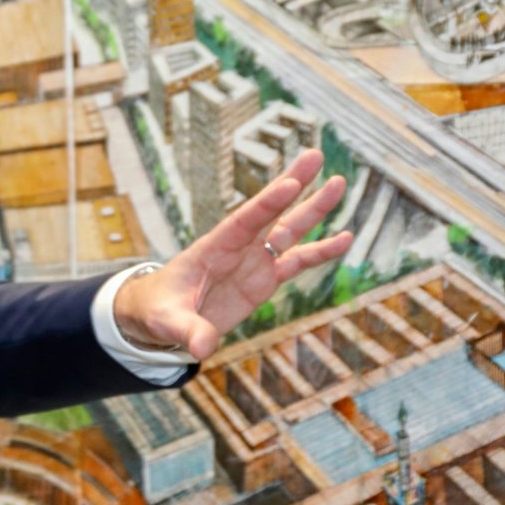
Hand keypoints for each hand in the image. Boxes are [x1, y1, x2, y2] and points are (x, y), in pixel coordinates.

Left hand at [113, 148, 353, 359]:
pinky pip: (297, 262)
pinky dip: (321, 251)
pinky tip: (346, 237)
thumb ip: (188, 331)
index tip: (291, 182)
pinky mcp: (263, 280)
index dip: (267, 203)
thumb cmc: (157, 311)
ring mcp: (252, 261)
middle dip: (292, 184)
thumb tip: (203, 349)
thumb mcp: (167, 322)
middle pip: (269, 213)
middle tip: (316, 155)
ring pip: (288, 230)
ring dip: (313, 209)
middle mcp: (236, 249)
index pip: (242, 222)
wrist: (159, 318)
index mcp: (211, 249)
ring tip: (339, 182)